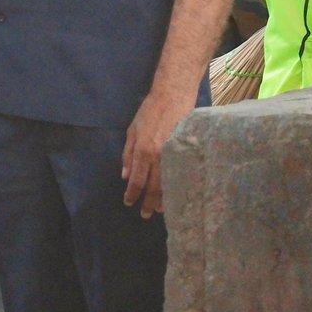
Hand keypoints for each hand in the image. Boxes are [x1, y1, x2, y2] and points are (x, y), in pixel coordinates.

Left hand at [122, 87, 191, 218]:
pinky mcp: (187, 151)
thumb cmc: (149, 111)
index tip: (129, 203)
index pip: (136, 180)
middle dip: (148, 202)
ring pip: (168, 183)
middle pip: (153, 186)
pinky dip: (177, 186)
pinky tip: (175, 194)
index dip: (132, 194)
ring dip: (163, 199)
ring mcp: (174, 154)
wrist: (173, 96)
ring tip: (159, 210)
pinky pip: (180, 174)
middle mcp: (159, 155)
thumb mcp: (131, 130)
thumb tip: (125, 176)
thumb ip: (127, 154)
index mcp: (143, 150)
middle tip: (145, 215)